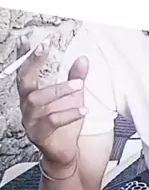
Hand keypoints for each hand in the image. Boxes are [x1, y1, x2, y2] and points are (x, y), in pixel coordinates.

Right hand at [17, 37, 88, 169]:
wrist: (65, 152)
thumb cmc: (65, 122)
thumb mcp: (74, 97)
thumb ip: (76, 78)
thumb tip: (83, 58)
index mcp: (32, 93)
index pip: (25, 70)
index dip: (24, 54)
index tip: (28, 38)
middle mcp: (27, 105)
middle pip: (25, 81)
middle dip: (33, 63)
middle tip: (44, 48)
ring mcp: (30, 120)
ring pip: (38, 100)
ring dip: (59, 90)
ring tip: (79, 85)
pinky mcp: (39, 134)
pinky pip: (51, 121)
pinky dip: (68, 114)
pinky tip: (83, 110)